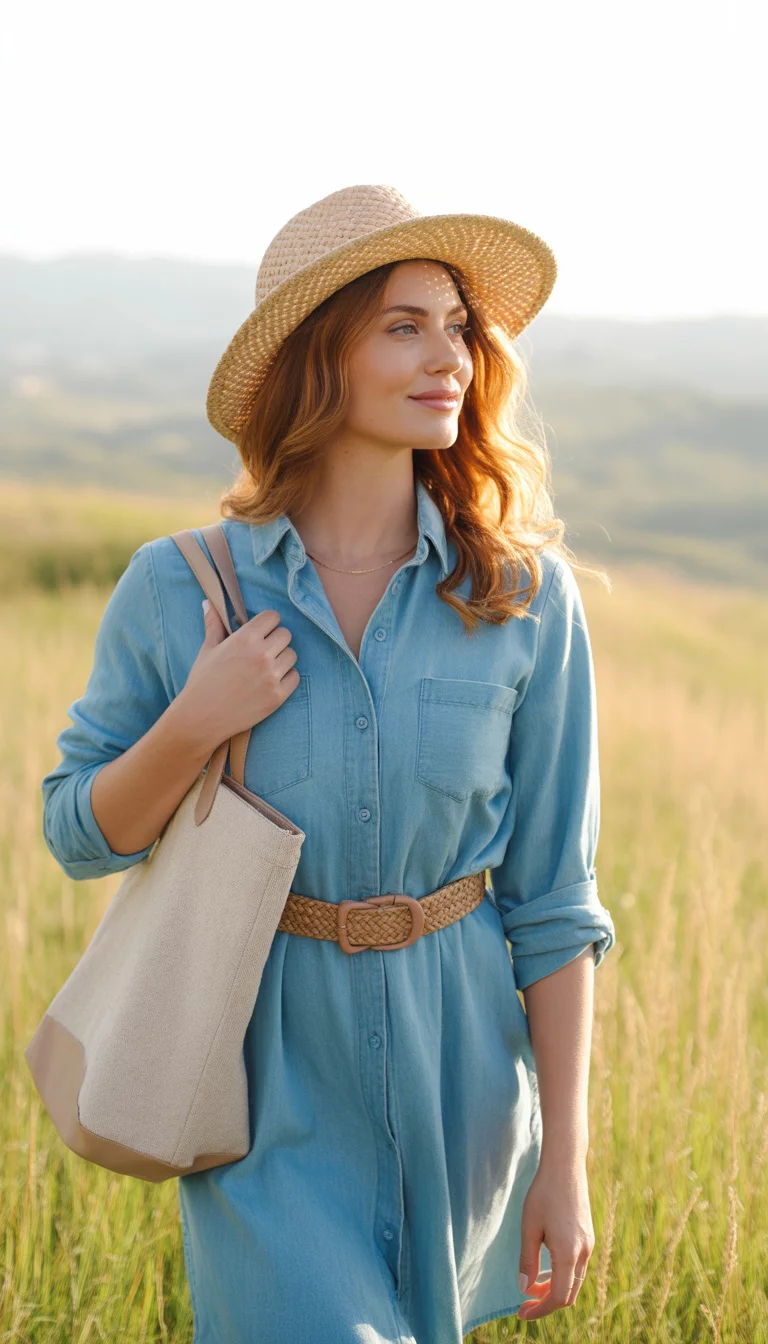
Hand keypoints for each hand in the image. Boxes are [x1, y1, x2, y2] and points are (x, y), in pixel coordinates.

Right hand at [177, 599, 300, 751]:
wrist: (201, 718)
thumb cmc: (202, 682)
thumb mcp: (207, 650)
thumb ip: (214, 624)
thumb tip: (208, 603)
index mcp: (244, 639)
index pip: (273, 617)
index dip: (267, 624)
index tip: (261, 632)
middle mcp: (261, 655)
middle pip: (286, 634)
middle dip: (275, 640)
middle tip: (263, 651)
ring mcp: (272, 676)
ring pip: (292, 655)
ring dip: (282, 659)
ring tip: (265, 668)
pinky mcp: (278, 696)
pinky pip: (295, 677)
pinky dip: (286, 678)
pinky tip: (270, 682)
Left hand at [516, 1158, 594, 1319]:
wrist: (566, 1166)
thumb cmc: (543, 1193)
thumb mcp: (529, 1227)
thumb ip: (527, 1260)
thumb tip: (524, 1288)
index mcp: (569, 1253)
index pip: (558, 1297)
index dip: (540, 1309)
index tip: (522, 1312)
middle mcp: (584, 1252)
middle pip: (569, 1294)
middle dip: (547, 1302)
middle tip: (524, 1303)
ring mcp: (588, 1244)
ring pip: (574, 1281)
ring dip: (554, 1288)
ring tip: (532, 1284)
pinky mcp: (588, 1236)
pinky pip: (577, 1267)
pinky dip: (562, 1274)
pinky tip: (545, 1266)